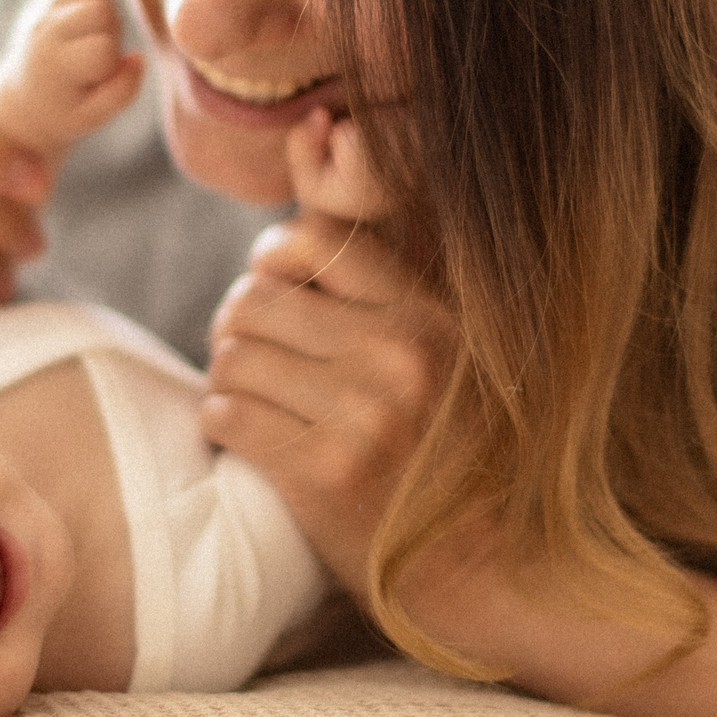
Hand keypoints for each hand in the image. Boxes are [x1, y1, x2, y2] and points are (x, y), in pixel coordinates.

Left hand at [0, 0, 145, 158]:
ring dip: (105, 6)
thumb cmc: (63, 112)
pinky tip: (90, 18)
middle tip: (102, 50)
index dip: (112, 60)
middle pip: (99, 9)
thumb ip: (122, 92)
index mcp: (57, 64)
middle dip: (112, 29)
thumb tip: (138, 57)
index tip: (100, 74)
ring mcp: (42, 10)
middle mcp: (45, 32)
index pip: (102, 46)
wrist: (22, 99)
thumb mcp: (93, 117)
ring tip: (96, 31)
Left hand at [201, 112, 453, 595]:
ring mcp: (364, 417)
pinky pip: (229, 416)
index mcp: (433, 315)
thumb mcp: (452, 354)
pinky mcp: (325, 477)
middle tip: (248, 352)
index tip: (277, 294)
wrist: (492, 577)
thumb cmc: (461, 459)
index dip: (273, 263)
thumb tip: (319, 140)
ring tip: (247, 395)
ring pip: (234, 356)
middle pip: (257, 299)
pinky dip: (223, 422)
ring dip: (226, 375)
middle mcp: (402, 356)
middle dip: (238, 325)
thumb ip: (393, 283)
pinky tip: (246, 435)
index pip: (311, 241)